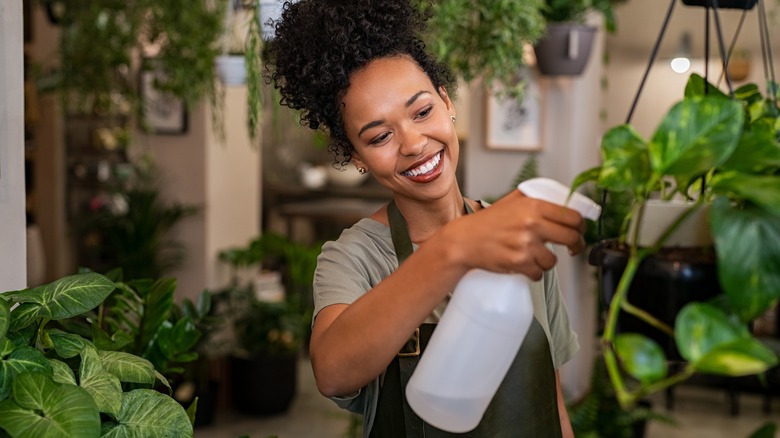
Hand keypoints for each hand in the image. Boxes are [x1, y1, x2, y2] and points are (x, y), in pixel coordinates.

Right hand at [444, 190, 585, 279]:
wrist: (464, 241)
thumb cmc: (487, 222)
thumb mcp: (510, 201)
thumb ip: (534, 197)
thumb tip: (561, 200)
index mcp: (533, 206)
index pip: (572, 217)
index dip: (581, 226)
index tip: (580, 230)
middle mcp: (532, 224)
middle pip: (571, 238)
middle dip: (576, 245)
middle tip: (573, 248)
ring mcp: (526, 245)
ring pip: (554, 260)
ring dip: (548, 261)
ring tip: (535, 255)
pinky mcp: (519, 263)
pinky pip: (539, 273)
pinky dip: (534, 272)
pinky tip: (524, 264)